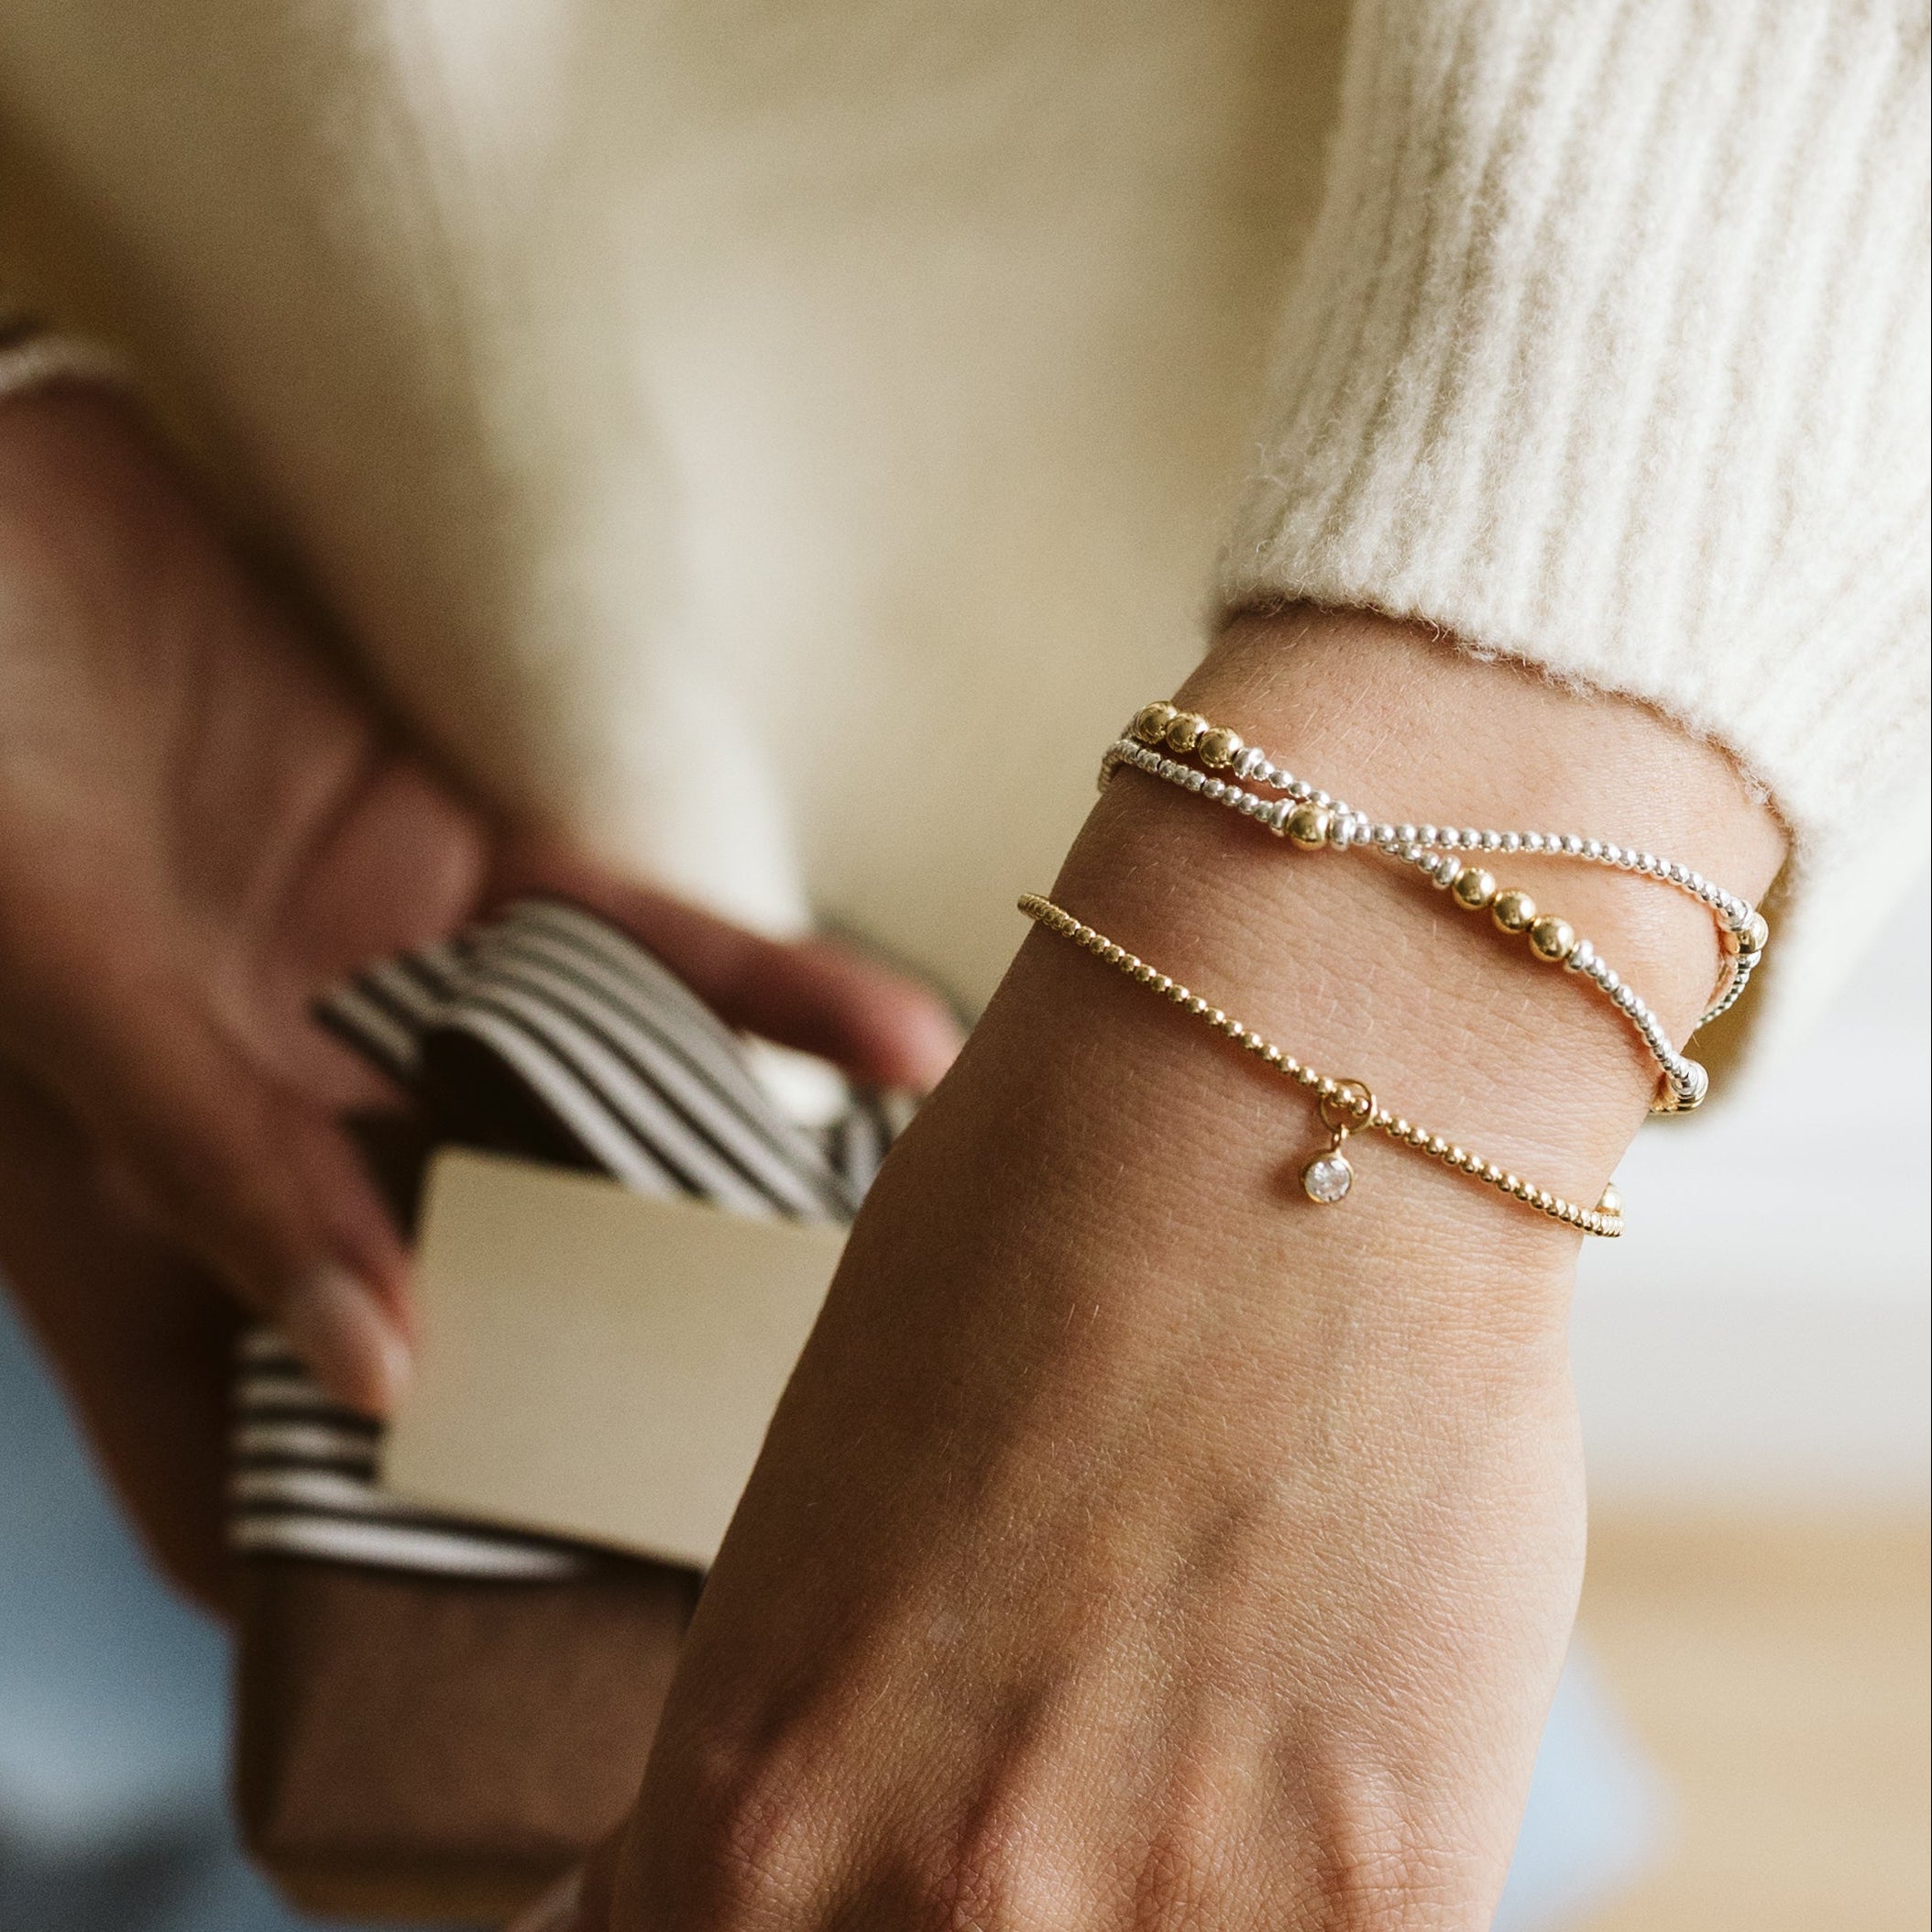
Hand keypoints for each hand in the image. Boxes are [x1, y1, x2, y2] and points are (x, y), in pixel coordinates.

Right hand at [0, 390, 959, 1604]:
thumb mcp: (61, 958)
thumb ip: (206, 1150)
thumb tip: (372, 1363)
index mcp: (142, 1178)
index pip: (273, 1402)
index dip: (381, 1515)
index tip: (548, 1585)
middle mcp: (285, 1102)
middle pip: (478, 1270)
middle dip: (623, 1347)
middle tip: (784, 1430)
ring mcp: (390, 985)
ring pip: (591, 1111)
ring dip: (738, 1169)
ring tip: (886, 1250)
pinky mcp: (468, 860)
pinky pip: (638, 941)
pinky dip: (761, 990)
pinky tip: (896, 1042)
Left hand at [536, 611, 1781, 1928]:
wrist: (1294, 1116)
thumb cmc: (1030, 1254)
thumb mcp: (832, 1530)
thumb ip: (813, 1753)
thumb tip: (767, 1874)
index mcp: (756, 1806)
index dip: (746, 1929)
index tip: (785, 1885)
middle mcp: (951, 1907)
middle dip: (940, 1903)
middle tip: (1002, 1769)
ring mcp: (1181, 1924)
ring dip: (1124, 1896)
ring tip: (1150, 1728)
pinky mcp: (1391, 1894)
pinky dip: (1269, 1881)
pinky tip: (1271, 1742)